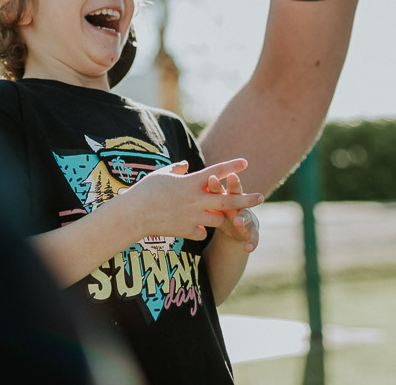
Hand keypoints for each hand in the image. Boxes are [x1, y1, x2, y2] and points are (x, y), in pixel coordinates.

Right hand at [121, 158, 262, 242]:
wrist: (134, 215)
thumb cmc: (145, 190)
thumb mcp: (161, 174)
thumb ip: (176, 169)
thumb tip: (184, 165)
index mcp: (191, 182)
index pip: (216, 172)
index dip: (232, 167)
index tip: (246, 162)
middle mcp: (195, 200)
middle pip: (227, 201)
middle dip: (246, 199)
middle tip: (261, 197)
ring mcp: (192, 217)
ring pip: (218, 219)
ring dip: (222, 216)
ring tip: (228, 215)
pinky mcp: (186, 231)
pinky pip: (202, 232)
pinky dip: (202, 229)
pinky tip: (199, 227)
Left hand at [206, 170, 259, 252]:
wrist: (236, 226)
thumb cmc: (218, 209)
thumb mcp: (210, 202)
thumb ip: (198, 192)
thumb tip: (181, 175)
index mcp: (223, 196)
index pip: (219, 187)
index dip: (215, 183)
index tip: (211, 178)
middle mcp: (236, 203)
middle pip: (235, 193)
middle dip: (234, 185)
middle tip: (233, 178)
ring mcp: (245, 216)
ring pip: (245, 214)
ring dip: (242, 217)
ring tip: (238, 221)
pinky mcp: (251, 230)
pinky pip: (253, 236)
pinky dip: (252, 242)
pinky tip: (248, 248)